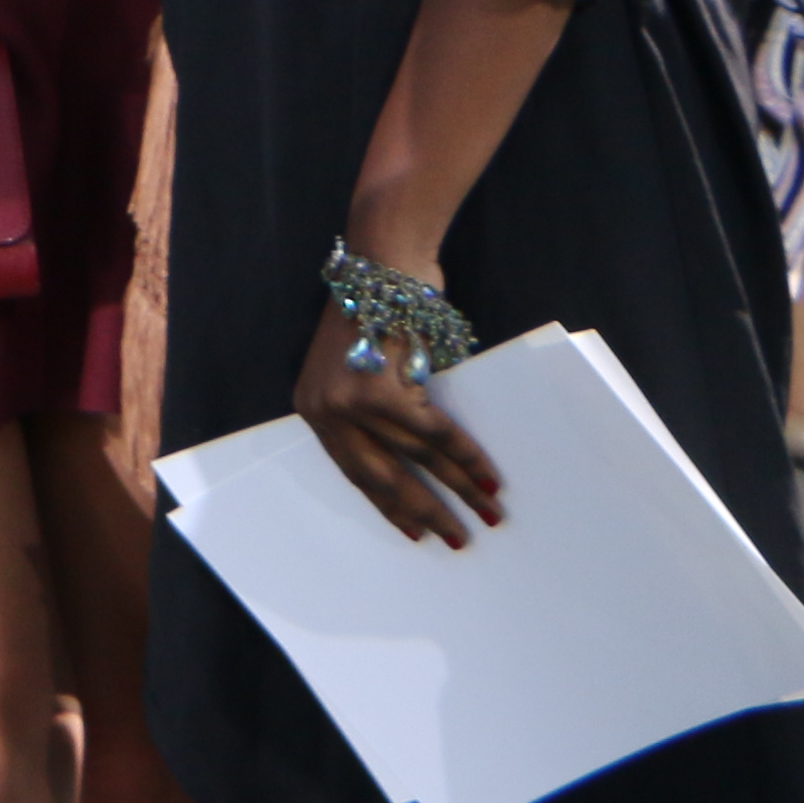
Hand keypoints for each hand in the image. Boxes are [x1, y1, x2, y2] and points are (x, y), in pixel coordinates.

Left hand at [294, 305, 503, 548]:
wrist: (383, 262)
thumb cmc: (379, 311)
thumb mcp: (360, 368)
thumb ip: (375, 412)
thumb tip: (421, 466)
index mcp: (314, 409)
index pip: (354, 472)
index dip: (388, 505)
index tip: (414, 531)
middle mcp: (325, 410)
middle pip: (381, 477)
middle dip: (425, 511)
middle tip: (457, 540)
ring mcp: (351, 402)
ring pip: (415, 459)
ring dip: (458, 490)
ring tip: (488, 514)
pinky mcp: (381, 391)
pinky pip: (435, 434)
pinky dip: (466, 457)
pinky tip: (489, 479)